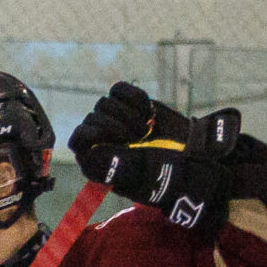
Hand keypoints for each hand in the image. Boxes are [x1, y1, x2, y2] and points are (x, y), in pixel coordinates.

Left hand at [69, 82, 248, 235]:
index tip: (112, 137)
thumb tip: (90, 152)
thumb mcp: (137, 176)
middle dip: (116, 125)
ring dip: (127, 113)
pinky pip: (119, 90)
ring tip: (144, 130)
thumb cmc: (162, 173)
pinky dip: (134, 97)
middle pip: (92, 117)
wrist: (189, 155)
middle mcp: (101, 139)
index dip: (90, 133)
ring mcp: (114, 120)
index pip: (77, 138)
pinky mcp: (129, 105)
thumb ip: (112, 166)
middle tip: (138, 137)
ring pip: (103, 103)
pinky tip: (148, 113)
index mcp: (96, 160)